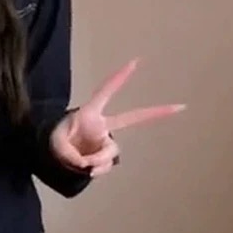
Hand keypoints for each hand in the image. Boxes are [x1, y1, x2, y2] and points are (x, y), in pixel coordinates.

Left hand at [51, 59, 184, 177]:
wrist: (52, 156)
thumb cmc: (53, 141)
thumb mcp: (56, 144)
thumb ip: (72, 154)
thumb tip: (90, 166)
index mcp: (90, 114)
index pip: (106, 92)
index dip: (119, 78)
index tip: (136, 62)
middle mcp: (102, 126)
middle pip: (133, 118)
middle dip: (156, 112)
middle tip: (180, 107)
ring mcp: (106, 140)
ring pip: (112, 151)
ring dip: (99, 159)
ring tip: (85, 164)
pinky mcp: (104, 156)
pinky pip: (108, 164)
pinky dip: (98, 169)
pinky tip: (89, 171)